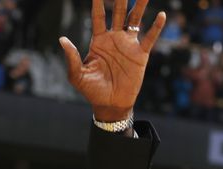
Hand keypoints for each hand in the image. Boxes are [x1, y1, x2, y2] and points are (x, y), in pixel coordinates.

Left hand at [59, 0, 165, 120]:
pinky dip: (156, 27)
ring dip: (140, 6)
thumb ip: (71, 58)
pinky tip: (161, 15)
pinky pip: (150, 38)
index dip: (98, 3)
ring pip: (135, 20)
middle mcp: (114, 38)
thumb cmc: (92, 91)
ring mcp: (128, 45)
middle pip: (118, 12)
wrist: (110, 104)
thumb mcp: (77, 75)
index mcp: (99, 41)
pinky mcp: (141, 55)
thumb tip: (62, 39)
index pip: (98, 16)